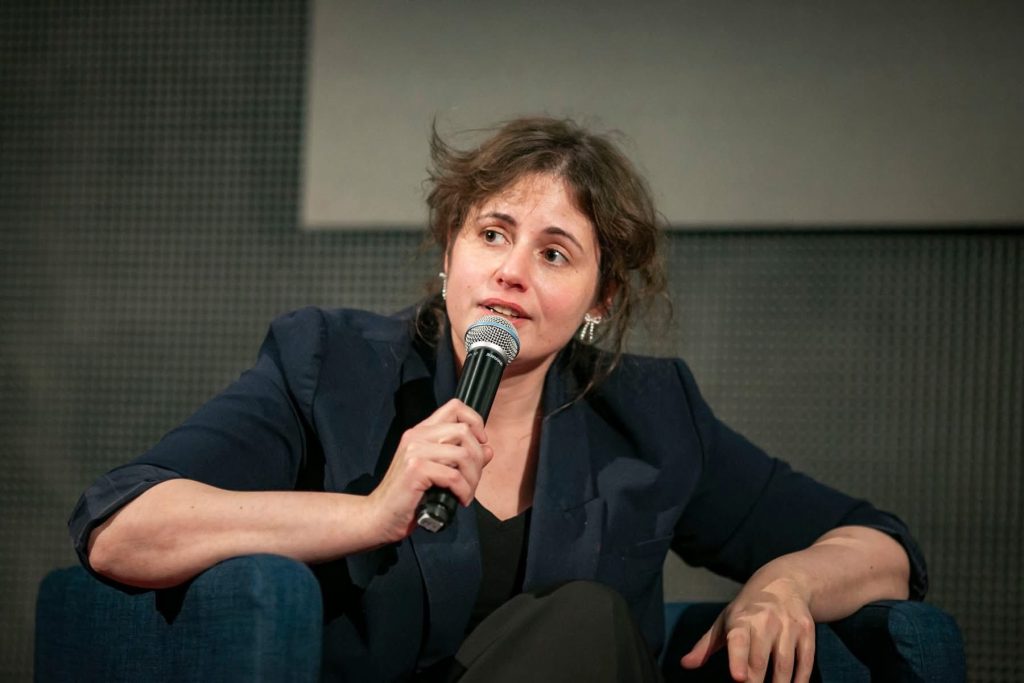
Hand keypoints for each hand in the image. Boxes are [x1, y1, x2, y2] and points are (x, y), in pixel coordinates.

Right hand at [368, 398, 492, 541]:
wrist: (380, 516)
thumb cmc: (409, 496)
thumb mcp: (438, 472)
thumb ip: (462, 458)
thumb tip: (488, 449)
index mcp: (421, 432)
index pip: (455, 407)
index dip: (475, 421)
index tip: (480, 443)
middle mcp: (416, 436)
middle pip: (464, 432)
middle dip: (477, 459)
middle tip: (473, 480)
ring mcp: (414, 451)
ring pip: (463, 454)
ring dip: (472, 478)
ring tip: (466, 493)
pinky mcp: (415, 469)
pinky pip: (454, 476)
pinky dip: (463, 491)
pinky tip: (459, 500)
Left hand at [680, 577, 814, 682]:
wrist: (784, 583)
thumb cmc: (747, 609)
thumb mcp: (724, 622)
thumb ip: (705, 646)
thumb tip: (685, 664)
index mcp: (740, 620)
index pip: (738, 640)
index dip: (738, 659)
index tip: (738, 678)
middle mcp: (765, 621)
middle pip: (761, 660)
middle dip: (756, 682)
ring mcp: (788, 626)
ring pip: (784, 664)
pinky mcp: (807, 632)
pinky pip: (805, 662)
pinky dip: (800, 679)